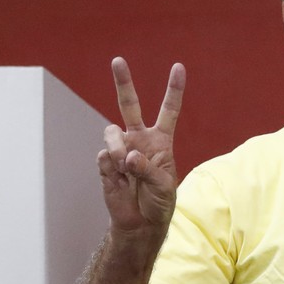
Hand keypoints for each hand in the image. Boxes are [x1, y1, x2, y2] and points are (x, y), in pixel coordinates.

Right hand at [97, 57, 185, 233]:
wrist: (140, 223)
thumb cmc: (159, 202)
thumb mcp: (164, 185)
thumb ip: (148, 168)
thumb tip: (128, 156)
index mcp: (161, 140)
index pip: (169, 110)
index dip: (174, 89)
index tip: (178, 67)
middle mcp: (139, 139)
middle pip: (129, 104)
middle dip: (123, 82)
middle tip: (117, 60)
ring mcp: (121, 149)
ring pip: (112, 132)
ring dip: (119, 148)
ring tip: (127, 167)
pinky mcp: (106, 163)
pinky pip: (105, 155)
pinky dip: (113, 167)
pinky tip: (119, 179)